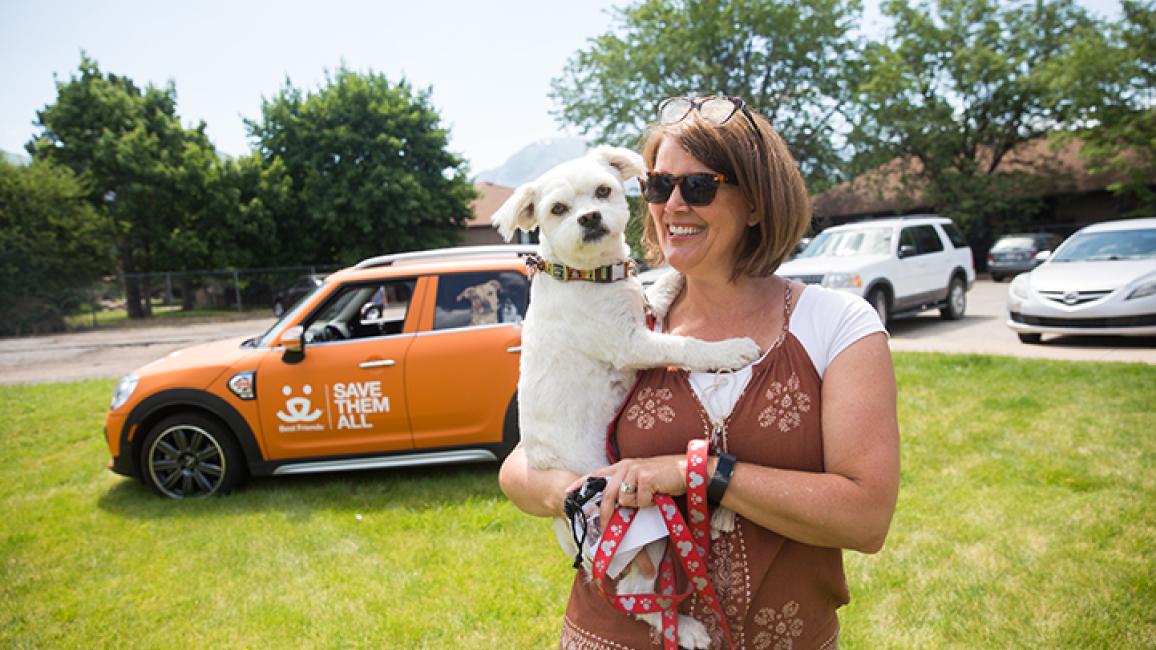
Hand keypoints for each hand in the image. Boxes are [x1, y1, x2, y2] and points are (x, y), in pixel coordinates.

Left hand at [568, 455, 688, 532]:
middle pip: (607, 495)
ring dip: (637, 506)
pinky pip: (639, 502)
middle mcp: (625, 466)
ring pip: (624, 500)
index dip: (581, 484)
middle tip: (606, 529)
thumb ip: (627, 486)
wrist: (687, 470)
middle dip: (605, 514)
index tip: (568, 493)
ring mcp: (634, 471)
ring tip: (651, 498)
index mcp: (622, 466)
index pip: (596, 475)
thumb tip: (617, 505)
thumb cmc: (665, 477)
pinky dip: (649, 504)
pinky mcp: (644, 478)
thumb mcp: (641, 479)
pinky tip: (658, 495)